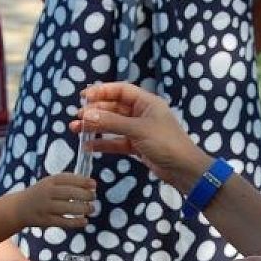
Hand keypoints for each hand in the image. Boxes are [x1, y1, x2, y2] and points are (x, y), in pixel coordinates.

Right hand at [16, 172, 94, 228]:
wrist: (19, 208)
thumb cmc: (40, 194)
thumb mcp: (49, 183)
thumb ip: (66, 183)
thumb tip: (91, 185)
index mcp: (49, 181)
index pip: (68, 179)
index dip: (83, 181)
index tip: (94, 184)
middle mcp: (47, 193)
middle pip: (70, 193)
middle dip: (85, 195)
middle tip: (93, 197)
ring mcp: (46, 207)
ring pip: (68, 208)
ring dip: (83, 209)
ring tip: (92, 209)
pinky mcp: (46, 221)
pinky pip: (64, 222)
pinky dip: (76, 222)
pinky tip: (85, 221)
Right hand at [76, 82, 213, 193]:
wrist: (183, 169)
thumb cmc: (166, 143)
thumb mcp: (138, 130)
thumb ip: (112, 122)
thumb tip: (87, 116)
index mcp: (147, 102)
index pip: (121, 90)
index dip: (102, 91)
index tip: (84, 97)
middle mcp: (142, 113)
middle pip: (114, 107)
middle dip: (95, 111)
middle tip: (78, 117)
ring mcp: (139, 130)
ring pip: (112, 125)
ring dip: (95, 127)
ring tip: (76, 130)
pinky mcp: (137, 146)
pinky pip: (116, 142)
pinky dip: (103, 143)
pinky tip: (88, 146)